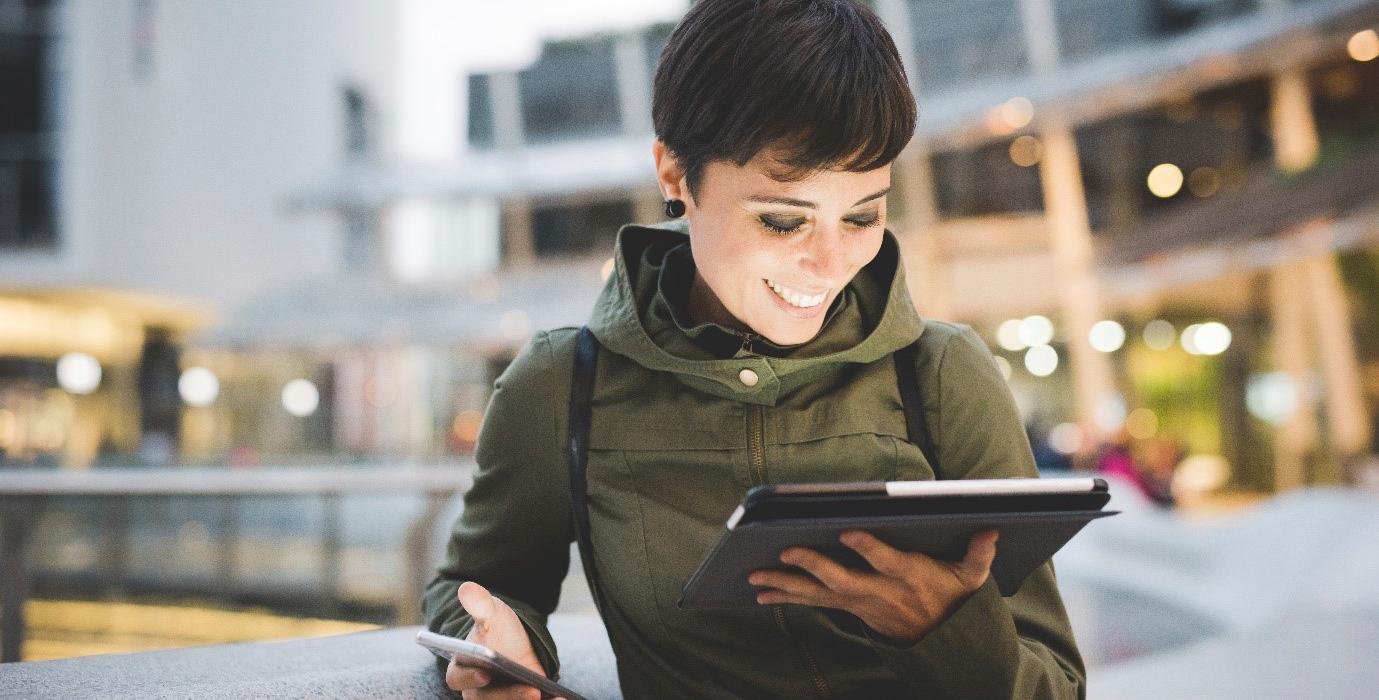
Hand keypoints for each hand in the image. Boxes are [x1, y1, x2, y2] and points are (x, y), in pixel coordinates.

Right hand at [445, 582, 563, 699]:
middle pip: (488, 699)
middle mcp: (477, 691)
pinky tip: (560, 697)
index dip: (470, 678)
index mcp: (462, 668)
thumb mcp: (491, 614)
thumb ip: (479, 604)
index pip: (458, 678)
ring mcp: (499, 698)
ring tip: (551, 697)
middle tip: (532, 692)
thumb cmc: (497, 630)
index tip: (485, 675)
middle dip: (511, 696)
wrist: (518, 643)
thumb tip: (467, 588)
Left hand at [749, 529, 998, 643]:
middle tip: (785, 552)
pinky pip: (814, 603)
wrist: (943, 645)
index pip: (886, 561)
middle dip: (813, 566)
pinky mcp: (850, 610)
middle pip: (843, 580)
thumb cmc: (955, 600)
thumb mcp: (972, 580)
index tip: (848, 532)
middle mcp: (880, 593)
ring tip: (754, 577)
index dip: (868, 548)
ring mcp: (862, 604)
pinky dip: (787, 598)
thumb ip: (978, 554)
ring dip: (785, 586)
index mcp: (909, 577)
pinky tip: (762, 594)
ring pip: (819, 595)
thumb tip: (990, 528)